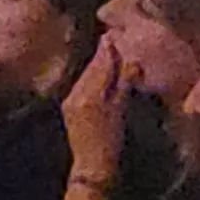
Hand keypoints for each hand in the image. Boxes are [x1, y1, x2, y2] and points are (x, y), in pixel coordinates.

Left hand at [61, 38, 127, 180]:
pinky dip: (89, 78)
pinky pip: (80, 86)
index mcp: (91, 94)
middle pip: (91, 69)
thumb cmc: (111, 140)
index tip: (111, 35)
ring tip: (105, 51)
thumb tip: (130, 61)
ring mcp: (70, 100)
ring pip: (85, 76)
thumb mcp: (120, 110)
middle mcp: (76, 94)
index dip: (107, 51)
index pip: (101, 67)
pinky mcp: (68, 107)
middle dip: (100, 55)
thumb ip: (123, 84)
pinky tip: (96, 73)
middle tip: (108, 37)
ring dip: (95, 65)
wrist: (92, 163)